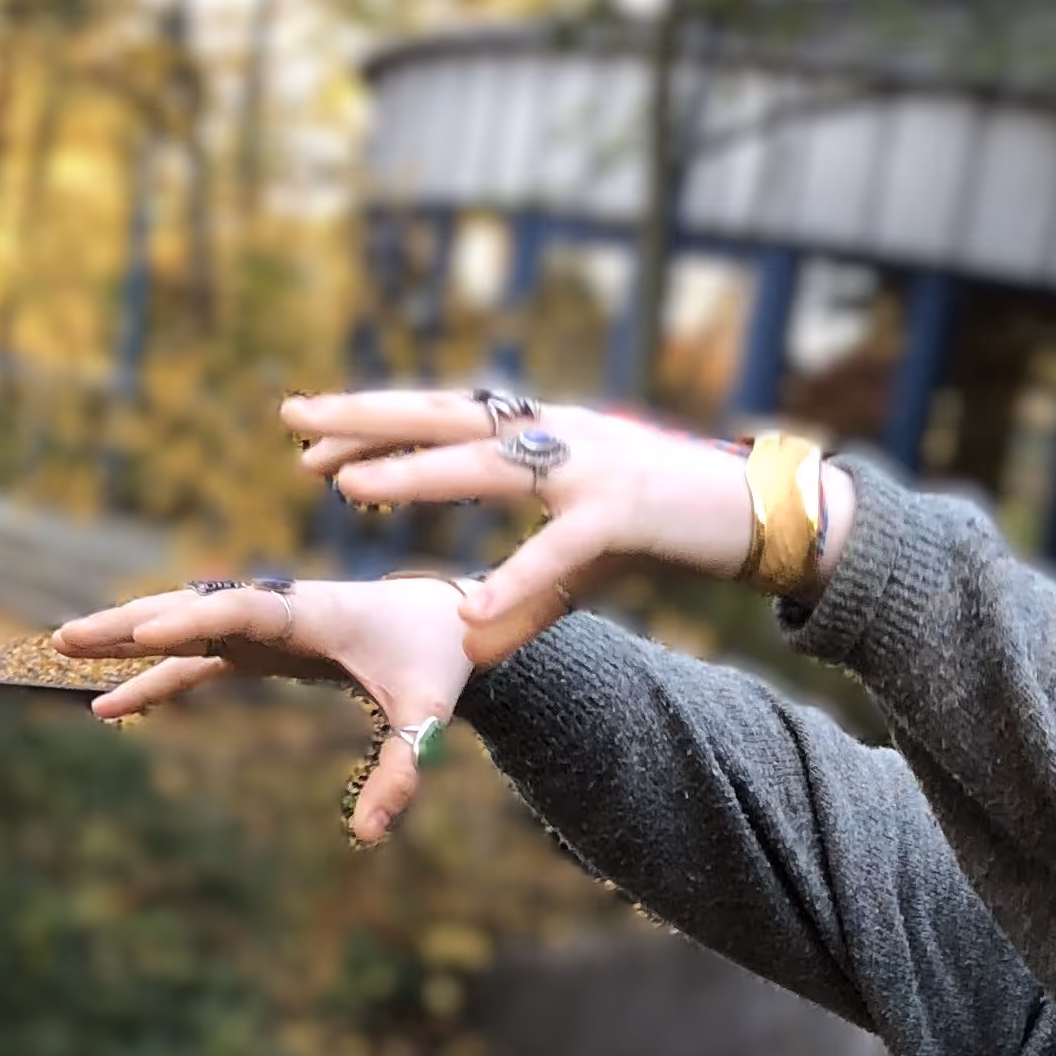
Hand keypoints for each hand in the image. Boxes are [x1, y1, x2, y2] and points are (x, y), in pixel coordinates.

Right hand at [51, 572, 478, 844]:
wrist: (441, 622)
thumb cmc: (436, 663)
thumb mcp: (427, 717)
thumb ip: (402, 772)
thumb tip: (368, 838)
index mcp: (314, 614)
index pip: (243, 611)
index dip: (194, 619)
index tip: (147, 633)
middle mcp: (276, 611)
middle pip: (189, 609)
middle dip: (129, 623)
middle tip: (66, 636)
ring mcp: (261, 628)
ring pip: (181, 629)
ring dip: (125, 639)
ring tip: (62, 647)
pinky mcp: (259, 647)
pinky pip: (197, 660)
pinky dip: (157, 677)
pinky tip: (111, 704)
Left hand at [278, 383, 758, 670]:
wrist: (762, 513)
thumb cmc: (671, 530)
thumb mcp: (584, 566)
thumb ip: (525, 596)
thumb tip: (471, 638)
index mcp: (543, 437)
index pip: (444, 418)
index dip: (376, 422)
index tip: (307, 431)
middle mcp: (557, 435)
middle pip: (445, 417)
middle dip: (366, 419)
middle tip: (293, 422)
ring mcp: (591, 467)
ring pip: (487, 465)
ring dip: (415, 475)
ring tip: (348, 488)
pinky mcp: (626, 514)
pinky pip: (560, 553)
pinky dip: (518, 582)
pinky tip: (473, 610)